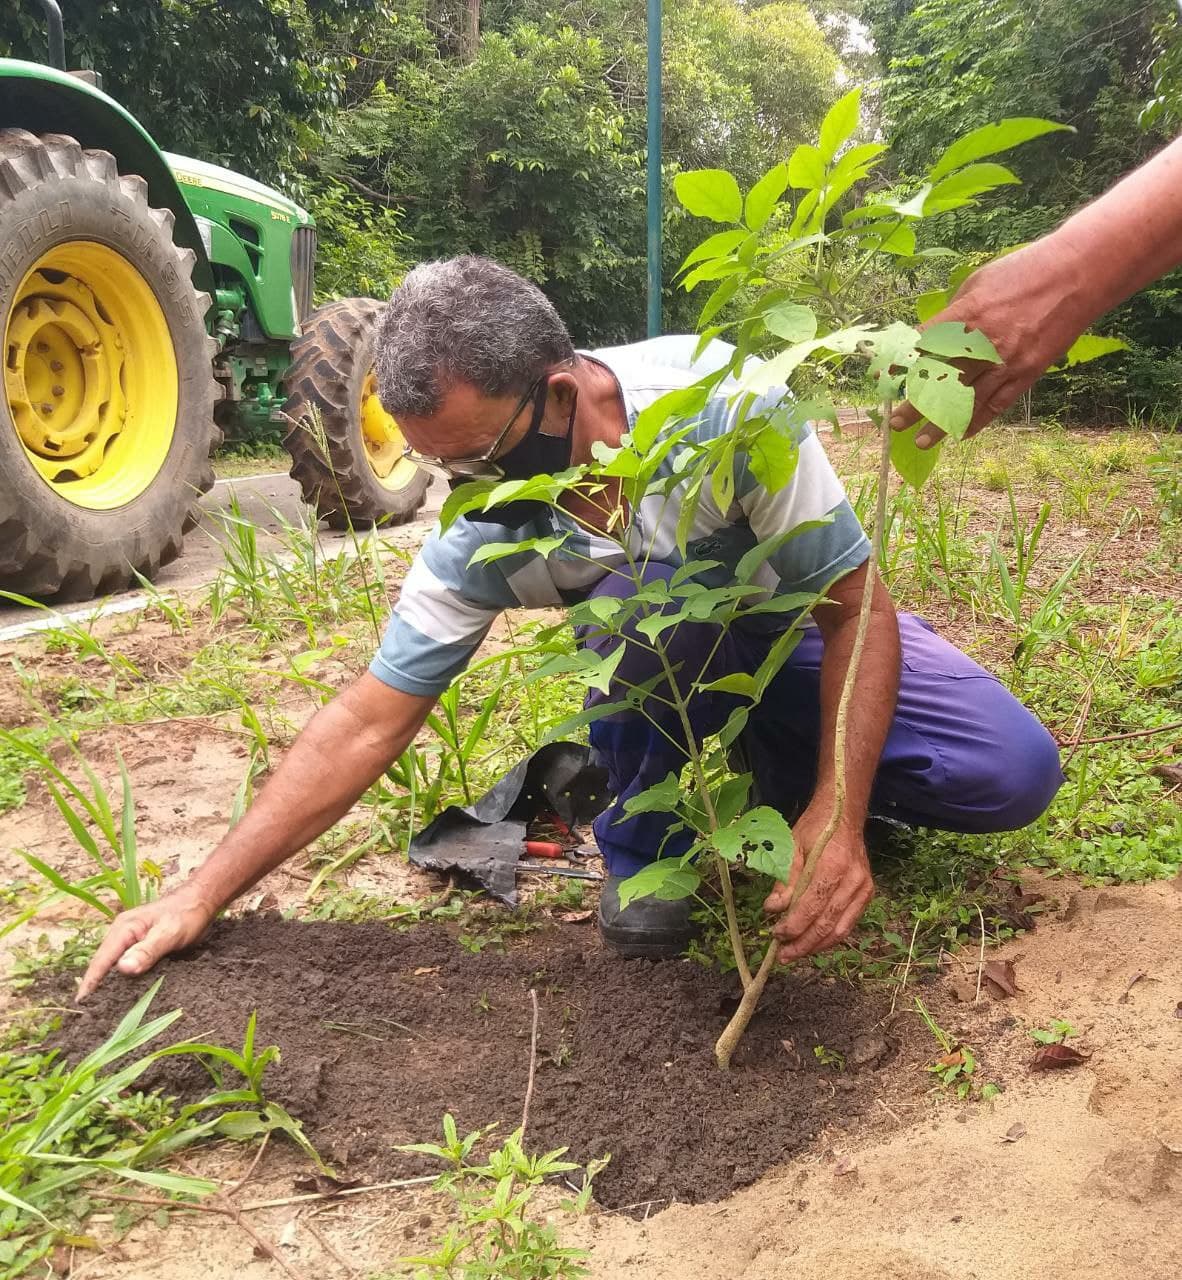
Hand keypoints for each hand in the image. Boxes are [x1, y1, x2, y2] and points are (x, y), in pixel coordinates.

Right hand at [77, 884, 216, 1000]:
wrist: (202, 901)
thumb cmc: (186, 914)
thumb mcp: (169, 933)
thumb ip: (147, 950)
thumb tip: (123, 969)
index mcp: (123, 930)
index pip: (101, 960)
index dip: (90, 983)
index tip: (81, 1005)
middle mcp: (122, 935)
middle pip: (104, 966)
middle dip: (96, 988)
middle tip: (90, 1015)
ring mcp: (131, 942)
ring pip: (115, 967)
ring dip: (109, 986)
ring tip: (102, 1012)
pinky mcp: (142, 948)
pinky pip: (129, 966)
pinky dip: (124, 980)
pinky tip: (125, 997)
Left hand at [763, 808, 873, 962]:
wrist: (843, 816)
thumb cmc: (814, 829)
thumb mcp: (792, 847)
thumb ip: (784, 880)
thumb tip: (773, 909)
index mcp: (833, 865)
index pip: (812, 906)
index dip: (793, 926)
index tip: (775, 935)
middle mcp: (853, 880)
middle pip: (826, 924)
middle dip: (803, 944)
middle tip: (783, 956)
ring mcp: (863, 888)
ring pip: (840, 930)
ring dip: (816, 946)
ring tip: (795, 954)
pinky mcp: (867, 894)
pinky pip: (848, 924)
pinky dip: (831, 938)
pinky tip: (814, 943)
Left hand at [889, 232, 1094, 447]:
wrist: (1077, 275)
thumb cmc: (1024, 271)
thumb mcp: (978, 282)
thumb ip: (953, 313)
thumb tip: (932, 335)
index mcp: (965, 316)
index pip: (922, 348)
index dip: (900, 367)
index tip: (883, 379)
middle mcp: (982, 344)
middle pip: (939, 382)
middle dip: (913, 405)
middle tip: (894, 422)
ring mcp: (1006, 362)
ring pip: (967, 401)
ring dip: (941, 424)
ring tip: (921, 441)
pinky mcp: (1027, 372)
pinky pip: (998, 403)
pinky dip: (978, 420)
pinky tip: (962, 433)